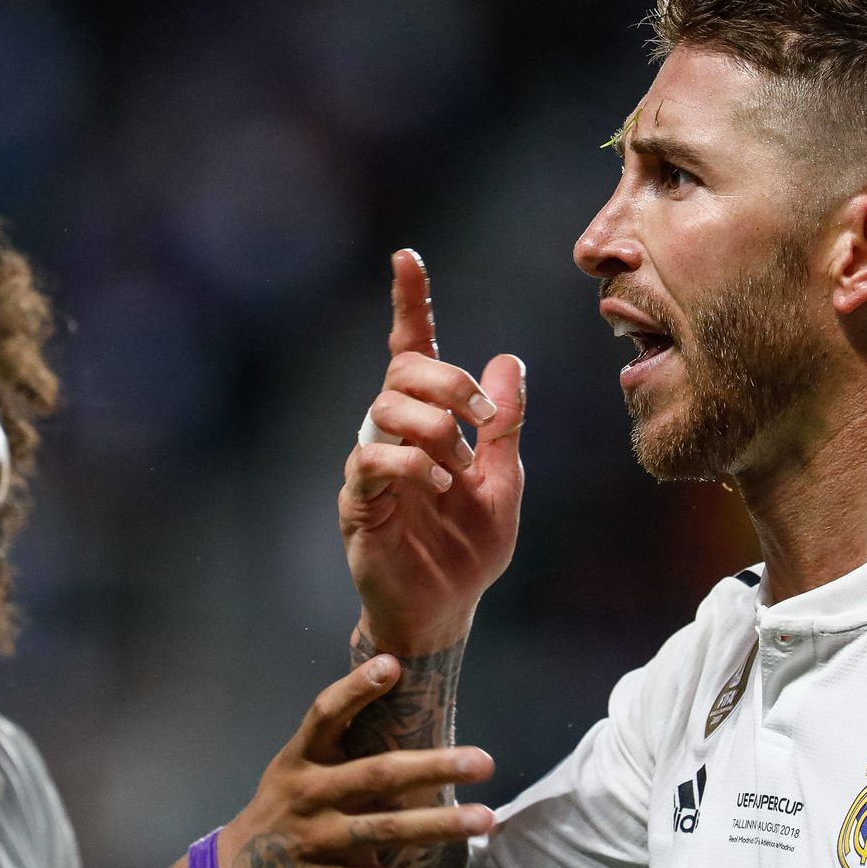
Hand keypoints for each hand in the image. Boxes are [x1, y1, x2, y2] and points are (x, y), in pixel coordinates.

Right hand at [213, 654, 495, 867]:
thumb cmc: (282, 813)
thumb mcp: (295, 772)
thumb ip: (338, 747)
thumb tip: (402, 708)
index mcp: (302, 760)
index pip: (326, 715)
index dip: (357, 690)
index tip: (393, 666)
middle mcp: (310, 796)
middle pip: (377, 774)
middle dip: (434, 767)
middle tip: (483, 761)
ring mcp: (318, 843)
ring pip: (388, 830)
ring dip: (441, 825)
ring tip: (485, 818)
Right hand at [340, 249, 523, 651]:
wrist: (448, 610)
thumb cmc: (469, 549)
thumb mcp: (505, 480)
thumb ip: (505, 425)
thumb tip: (508, 361)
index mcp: (429, 424)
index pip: (412, 351)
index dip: (410, 304)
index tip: (407, 257)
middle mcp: (394, 436)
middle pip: (402, 372)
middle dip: (448, 382)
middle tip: (484, 419)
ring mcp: (372, 466)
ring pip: (385, 408)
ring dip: (435, 427)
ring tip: (461, 467)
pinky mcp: (358, 502)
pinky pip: (370, 459)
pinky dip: (411, 463)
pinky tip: (438, 483)